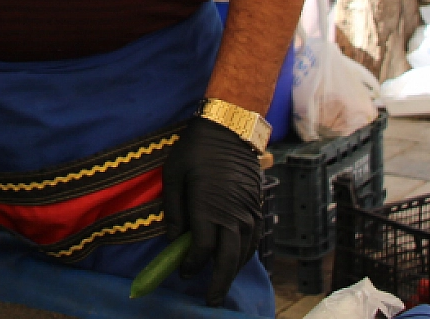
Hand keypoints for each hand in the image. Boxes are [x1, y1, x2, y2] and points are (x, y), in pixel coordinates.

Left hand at [161, 114, 264, 305]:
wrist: (229, 128)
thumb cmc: (195, 150)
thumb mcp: (173, 176)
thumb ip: (173, 211)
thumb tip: (174, 241)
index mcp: (208, 208)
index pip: (202, 250)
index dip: (191, 265)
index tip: (182, 271)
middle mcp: (233, 215)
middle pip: (227, 260)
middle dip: (218, 283)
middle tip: (211, 301)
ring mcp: (249, 212)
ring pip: (243, 253)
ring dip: (232, 272)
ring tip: (220, 284)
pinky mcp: (257, 207)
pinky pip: (253, 240)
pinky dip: (244, 255)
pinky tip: (235, 261)